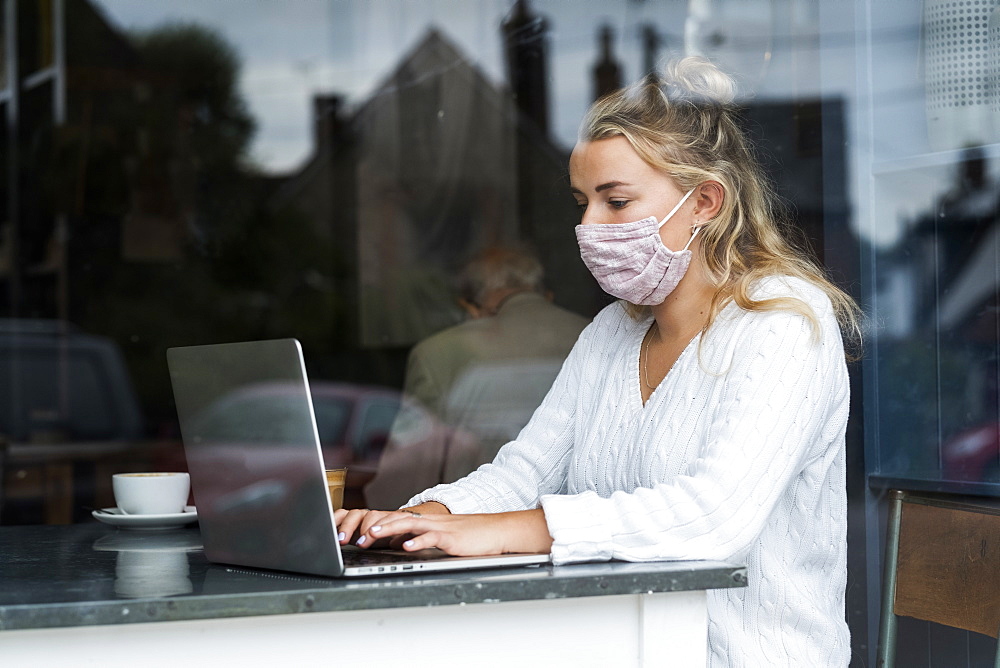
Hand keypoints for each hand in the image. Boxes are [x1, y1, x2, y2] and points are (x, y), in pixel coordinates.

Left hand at [362, 508, 553, 556]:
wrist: (498, 530)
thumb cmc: (472, 535)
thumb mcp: (443, 535)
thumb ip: (424, 537)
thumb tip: (403, 544)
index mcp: (428, 520)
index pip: (397, 518)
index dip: (377, 524)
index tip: (360, 533)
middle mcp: (431, 520)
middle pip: (398, 518)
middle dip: (376, 526)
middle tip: (358, 536)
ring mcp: (441, 527)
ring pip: (411, 523)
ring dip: (390, 529)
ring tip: (374, 535)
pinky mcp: (452, 537)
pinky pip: (433, 537)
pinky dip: (419, 540)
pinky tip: (408, 546)